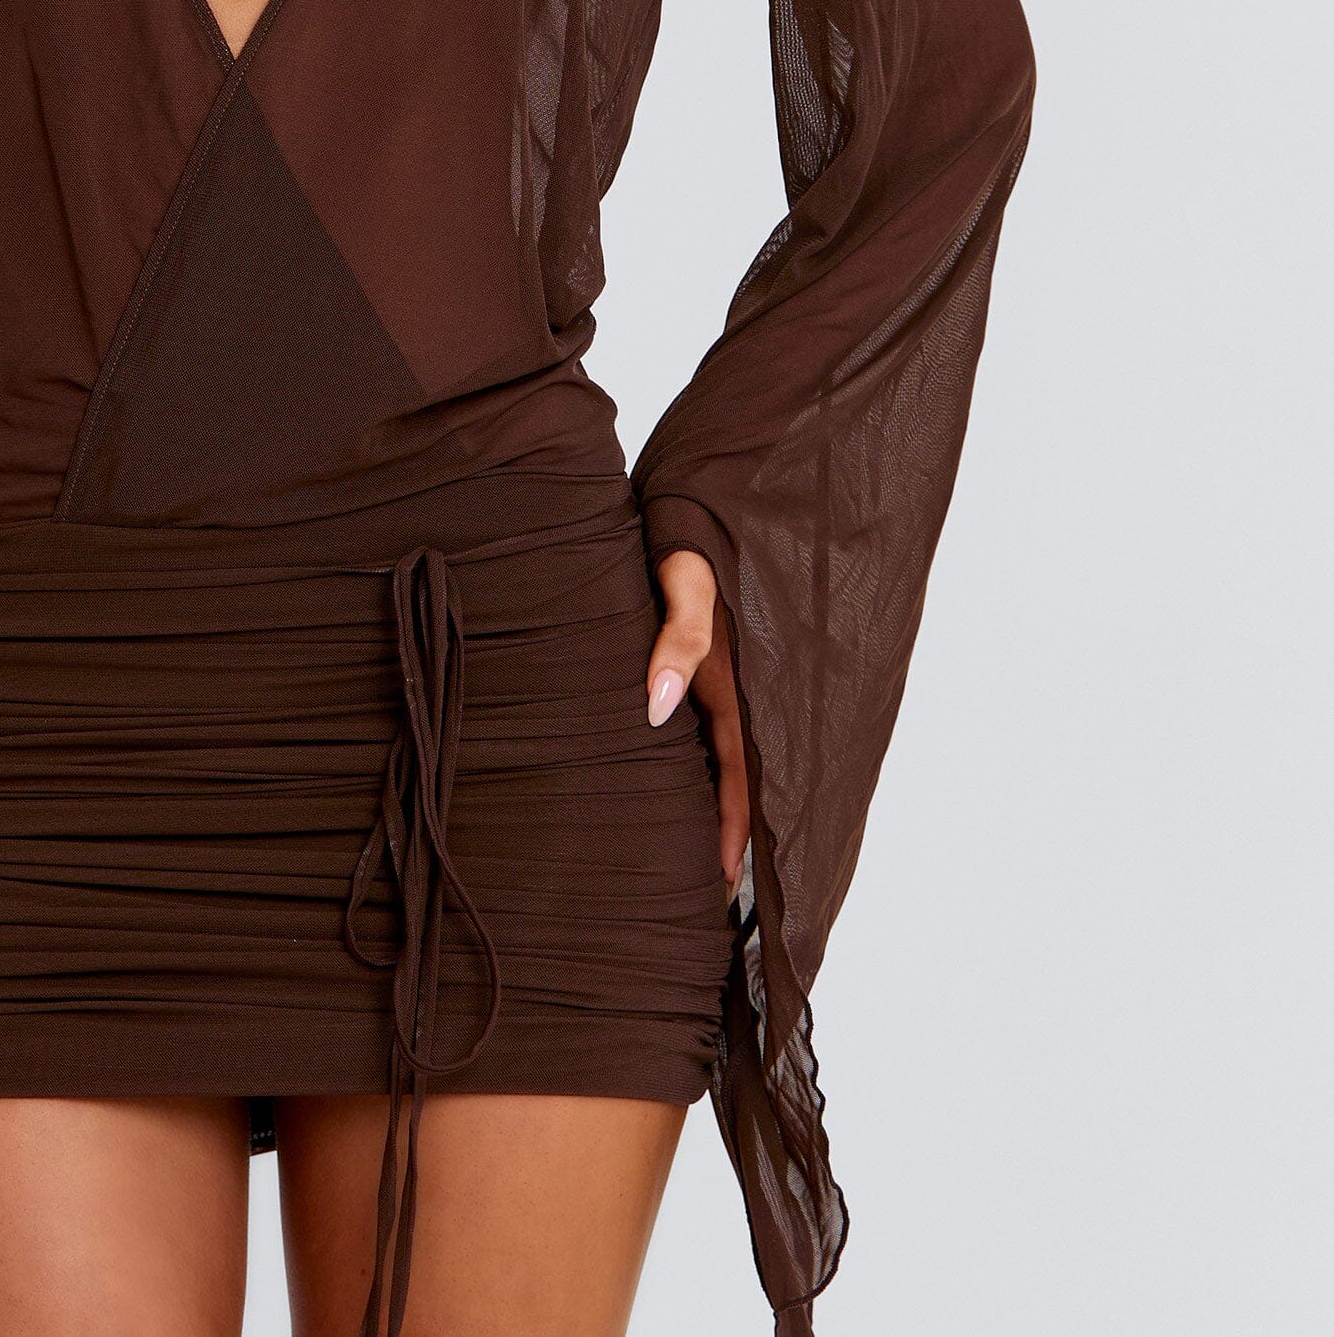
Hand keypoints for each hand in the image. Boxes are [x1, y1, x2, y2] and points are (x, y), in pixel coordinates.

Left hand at [645, 548, 751, 893]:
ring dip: (708, 806)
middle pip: (730, 781)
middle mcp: (729, 693)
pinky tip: (664, 783)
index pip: (739, 780)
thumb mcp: (685, 584)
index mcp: (732, 685)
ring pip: (715, 761)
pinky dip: (693, 768)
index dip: (731, 834)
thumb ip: (677, 639)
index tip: (721, 886)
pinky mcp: (697, 666)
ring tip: (683, 857)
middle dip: (722, 835)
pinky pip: (699, 731)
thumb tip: (658, 708)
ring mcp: (715, 683)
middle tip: (701, 893)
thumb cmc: (686, 542)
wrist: (697, 504)